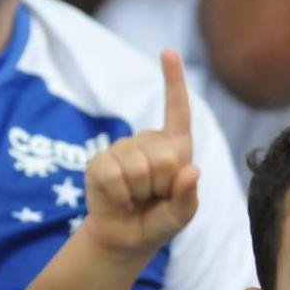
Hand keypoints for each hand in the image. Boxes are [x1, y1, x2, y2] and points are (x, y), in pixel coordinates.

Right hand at [81, 50, 199, 257]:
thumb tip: (191, 171)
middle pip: (165, 157)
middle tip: (152, 198)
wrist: (125, 238)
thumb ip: (188, 197)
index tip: (167, 51)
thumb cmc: (159, 221)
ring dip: (139, 193)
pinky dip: (119, 196)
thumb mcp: (181, 215)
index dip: (173, 80)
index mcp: (174, 146)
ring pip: (138, 168)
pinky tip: (120, 201)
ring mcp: (120, 149)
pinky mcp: (98, 162)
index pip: (177, 109)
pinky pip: (112, 175)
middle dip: (161, 186)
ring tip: (136, 199)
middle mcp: (147, 141)